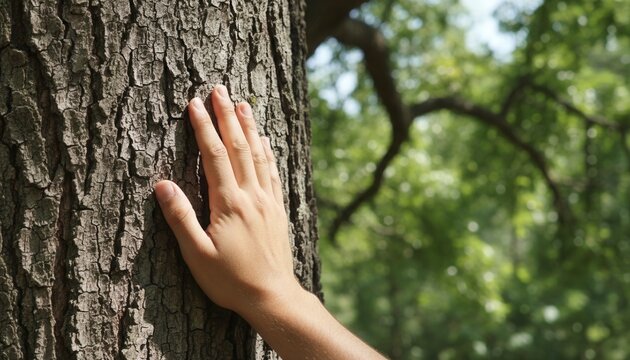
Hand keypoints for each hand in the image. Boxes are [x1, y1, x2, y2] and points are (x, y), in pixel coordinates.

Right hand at [154, 85, 297, 312]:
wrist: (273, 296)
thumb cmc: (231, 280)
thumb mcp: (197, 255)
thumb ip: (180, 218)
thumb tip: (162, 184)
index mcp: (229, 203)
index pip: (214, 155)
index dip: (204, 127)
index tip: (195, 104)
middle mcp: (251, 196)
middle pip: (238, 147)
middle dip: (227, 116)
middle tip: (220, 89)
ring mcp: (268, 201)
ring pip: (259, 155)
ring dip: (249, 127)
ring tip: (243, 104)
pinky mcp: (278, 210)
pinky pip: (273, 172)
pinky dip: (268, 152)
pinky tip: (265, 141)